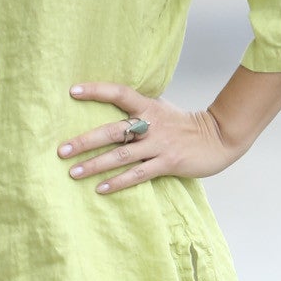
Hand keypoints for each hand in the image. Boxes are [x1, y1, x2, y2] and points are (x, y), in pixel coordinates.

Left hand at [57, 82, 238, 193]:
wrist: (219, 138)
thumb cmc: (184, 125)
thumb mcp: (161, 109)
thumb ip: (139, 109)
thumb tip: (110, 105)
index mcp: (149, 106)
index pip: (119, 93)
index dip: (96, 90)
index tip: (72, 91)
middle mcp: (151, 124)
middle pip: (113, 130)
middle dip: (85, 141)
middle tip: (62, 150)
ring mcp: (160, 145)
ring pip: (121, 156)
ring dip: (95, 165)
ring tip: (73, 173)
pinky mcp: (168, 163)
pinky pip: (137, 175)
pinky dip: (118, 182)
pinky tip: (100, 189)